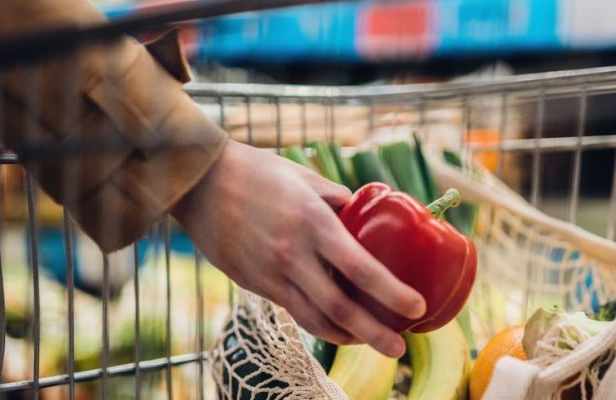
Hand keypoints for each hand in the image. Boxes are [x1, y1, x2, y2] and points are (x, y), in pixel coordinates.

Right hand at [172, 140, 425, 357]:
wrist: (199, 183)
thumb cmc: (258, 172)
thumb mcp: (306, 177)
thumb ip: (338, 200)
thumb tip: (365, 216)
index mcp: (313, 223)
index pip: (361, 268)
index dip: (391, 293)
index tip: (416, 306)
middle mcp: (293, 255)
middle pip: (341, 308)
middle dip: (375, 333)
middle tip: (399, 348)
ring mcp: (271, 274)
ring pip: (315, 320)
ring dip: (348, 336)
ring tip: (373, 341)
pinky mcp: (255, 284)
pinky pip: (294, 312)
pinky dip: (320, 324)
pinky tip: (338, 328)